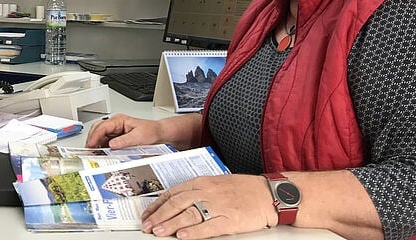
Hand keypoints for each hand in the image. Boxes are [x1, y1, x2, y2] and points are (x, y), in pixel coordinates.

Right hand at [85, 113, 166, 148]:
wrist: (159, 134)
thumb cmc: (151, 131)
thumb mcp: (139, 136)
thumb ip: (124, 140)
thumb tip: (112, 145)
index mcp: (119, 120)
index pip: (103, 126)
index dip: (95, 136)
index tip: (91, 144)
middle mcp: (116, 124)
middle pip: (98, 129)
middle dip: (92, 139)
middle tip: (88, 150)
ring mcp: (116, 131)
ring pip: (100, 135)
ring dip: (95, 144)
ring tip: (92, 153)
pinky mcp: (117, 138)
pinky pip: (105, 141)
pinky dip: (101, 147)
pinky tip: (100, 153)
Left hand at [140, 174, 273, 237]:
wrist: (268, 193)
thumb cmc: (243, 188)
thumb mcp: (215, 183)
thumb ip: (196, 191)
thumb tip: (175, 201)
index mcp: (202, 182)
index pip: (173, 192)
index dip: (157, 204)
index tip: (147, 214)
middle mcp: (207, 192)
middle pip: (177, 203)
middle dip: (159, 215)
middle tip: (147, 226)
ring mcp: (218, 205)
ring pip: (189, 214)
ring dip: (171, 224)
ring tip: (159, 231)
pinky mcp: (230, 219)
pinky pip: (209, 226)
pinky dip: (194, 232)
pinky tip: (183, 236)